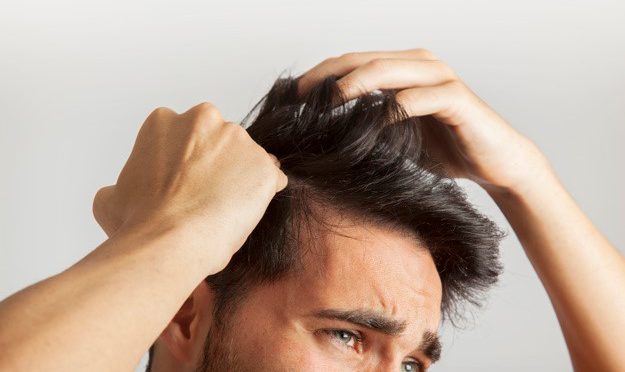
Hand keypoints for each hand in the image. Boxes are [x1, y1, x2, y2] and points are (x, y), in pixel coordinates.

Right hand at [92, 102, 287, 271]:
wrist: (169, 241)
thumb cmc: (138, 222)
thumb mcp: (110, 198)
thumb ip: (121, 183)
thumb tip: (118, 192)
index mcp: (164, 121)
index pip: (184, 137)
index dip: (184, 164)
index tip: (182, 185)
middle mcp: (204, 119)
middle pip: (218, 141)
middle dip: (214, 165)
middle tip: (203, 198)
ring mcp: (238, 141)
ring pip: (245, 159)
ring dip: (239, 179)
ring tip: (223, 212)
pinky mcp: (264, 166)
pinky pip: (270, 179)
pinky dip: (262, 195)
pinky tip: (245, 214)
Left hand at [298, 48, 553, 194]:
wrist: (495, 163)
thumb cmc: (445, 149)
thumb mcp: (397, 135)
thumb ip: (369, 124)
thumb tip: (326, 132)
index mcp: (403, 69)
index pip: (353, 62)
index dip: (322, 75)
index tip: (293, 95)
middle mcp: (420, 65)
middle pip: (364, 60)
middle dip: (329, 75)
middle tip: (301, 95)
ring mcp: (440, 78)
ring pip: (390, 70)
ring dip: (357, 83)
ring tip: (330, 100)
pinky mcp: (458, 99)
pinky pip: (422, 98)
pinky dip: (397, 107)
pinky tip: (376, 120)